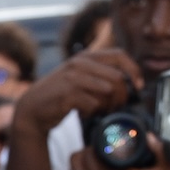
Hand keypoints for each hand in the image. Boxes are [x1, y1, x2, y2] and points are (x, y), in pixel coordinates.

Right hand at [14, 49, 142, 133]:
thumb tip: (131, 82)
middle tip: (114, 107)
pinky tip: (83, 113)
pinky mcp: (67, 94)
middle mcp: (78, 63)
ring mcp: (72, 78)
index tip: (137, 87)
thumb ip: (100, 73)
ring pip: (109, 91)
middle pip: (118, 77)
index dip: (133, 71)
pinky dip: (92, 112)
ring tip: (98, 110)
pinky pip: (94, 104)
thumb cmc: (59, 95)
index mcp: (84, 56)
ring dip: (107, 105)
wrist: (32, 109)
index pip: (120, 55)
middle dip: (122, 96)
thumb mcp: (79, 77)